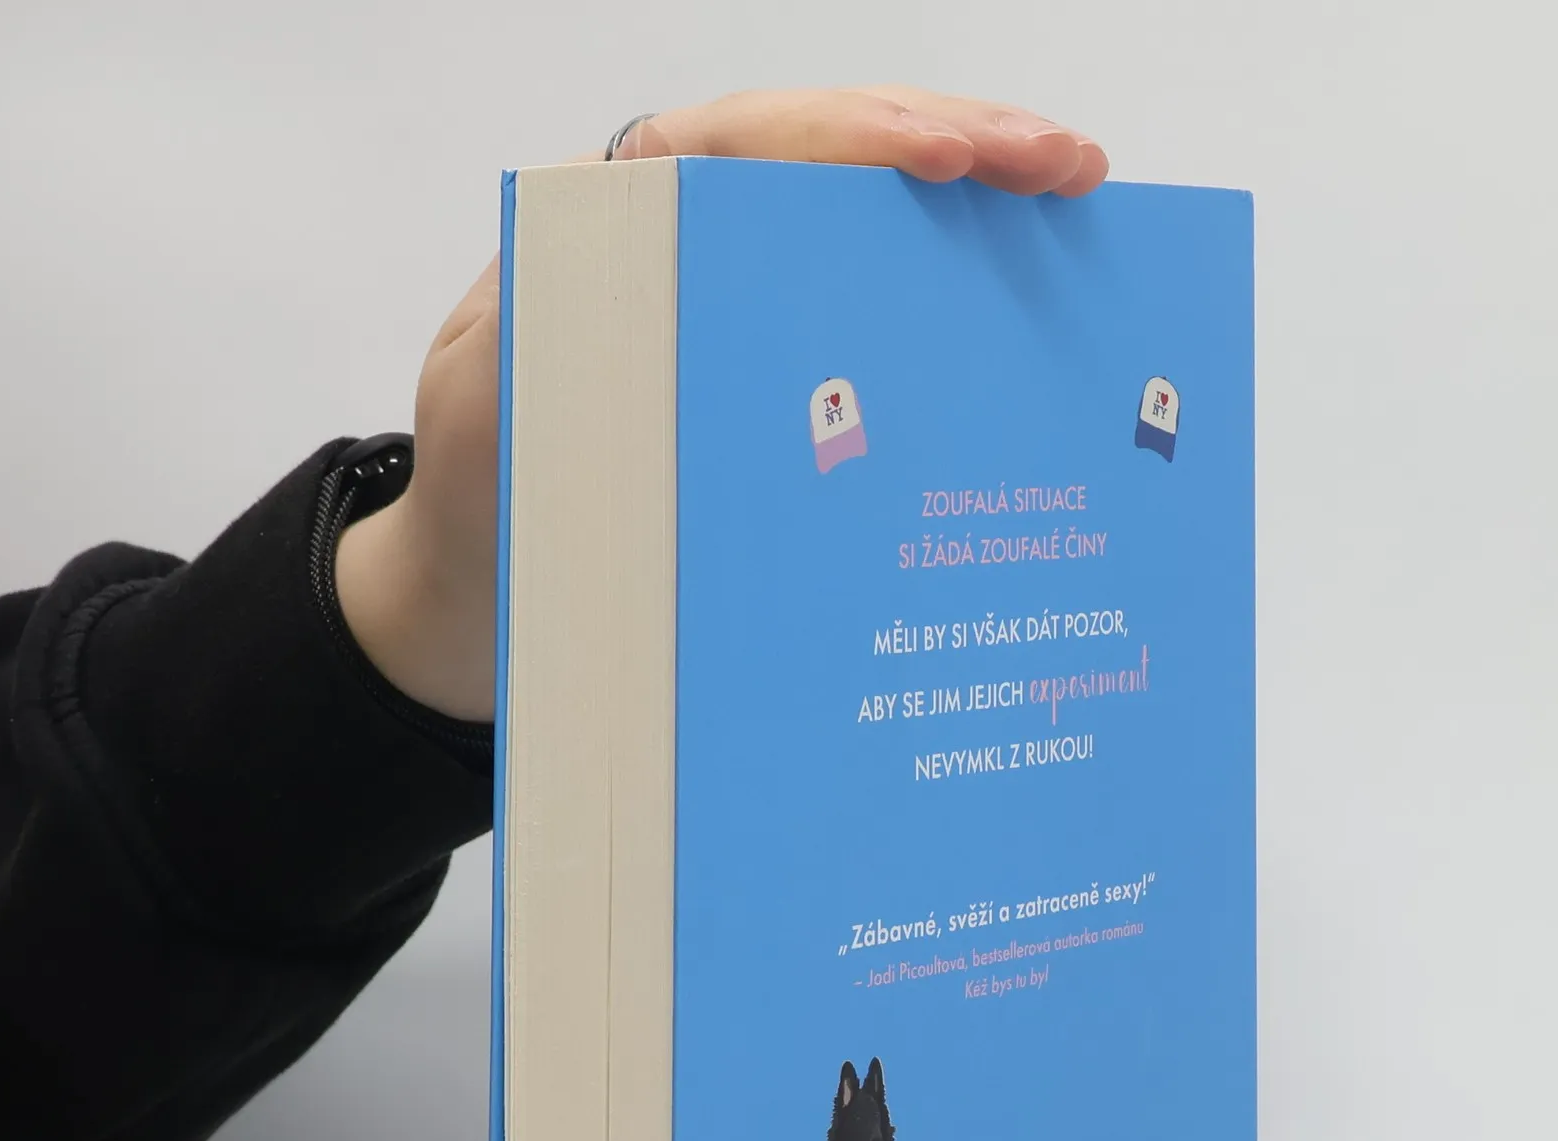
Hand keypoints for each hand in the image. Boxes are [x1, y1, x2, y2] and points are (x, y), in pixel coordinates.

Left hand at [335, 89, 1108, 723]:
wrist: (489, 582)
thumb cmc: (482, 499)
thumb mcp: (484, 413)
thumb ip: (537, 339)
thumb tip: (647, 281)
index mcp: (616, 224)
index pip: (746, 145)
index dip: (851, 141)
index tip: (945, 158)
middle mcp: (689, 236)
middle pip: (831, 155)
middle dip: (956, 142)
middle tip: (1065, 166)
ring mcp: (741, 294)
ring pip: (867, 215)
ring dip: (975, 199)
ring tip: (1074, 190)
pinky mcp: (776, 357)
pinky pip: (871, 297)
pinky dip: (952, 279)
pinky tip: (1029, 276)